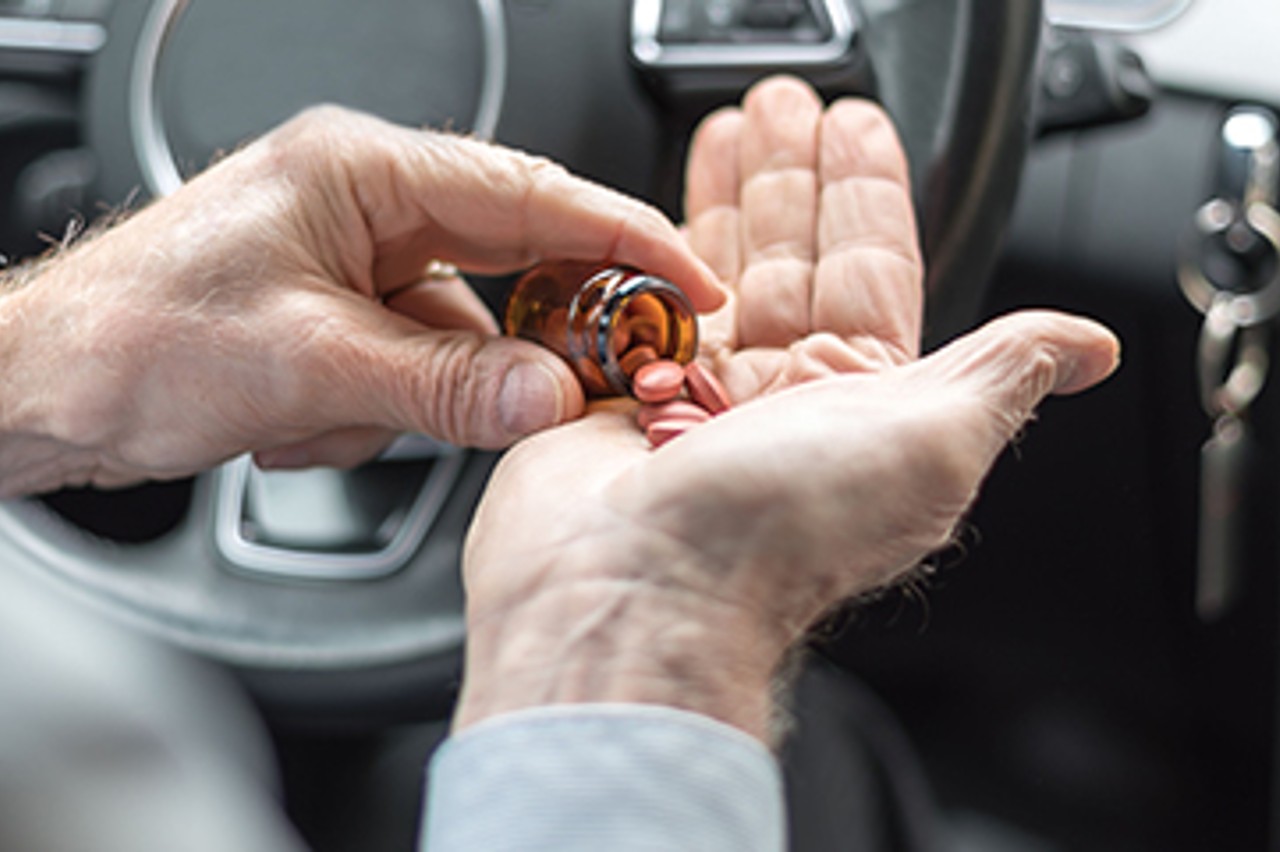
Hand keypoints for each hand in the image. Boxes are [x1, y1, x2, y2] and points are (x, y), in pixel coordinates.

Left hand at [0, 107, 722, 496]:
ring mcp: (353, 264)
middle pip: (507, 263)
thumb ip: (445, 384)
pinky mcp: (340, 318)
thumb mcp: (309, 364)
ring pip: (462, 334)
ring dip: (423, 393)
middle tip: (584, 382)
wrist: (39, 389)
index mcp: (363, 170)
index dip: (625, 239)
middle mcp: (366, 205)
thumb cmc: (129, 338)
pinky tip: (303, 424)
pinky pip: (415, 367)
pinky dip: (382, 411)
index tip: (691, 284)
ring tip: (334, 415)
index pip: (531, 194)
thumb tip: (552, 394)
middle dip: (528, 337)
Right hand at [455, 78, 1119, 740]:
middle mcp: (780, 401)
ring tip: (722, 134)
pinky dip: (641, 259)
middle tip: (781, 109)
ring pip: (713, 277)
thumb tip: (1089, 346)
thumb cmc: (781, 531)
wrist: (636, 590)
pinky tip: (646, 215)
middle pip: (791, 260)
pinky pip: (638, 314)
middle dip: (790, 178)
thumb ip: (1004, 371)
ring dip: (720, 201)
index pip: (874, 271)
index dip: (868, 194)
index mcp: (861, 404)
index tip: (854, 129)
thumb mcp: (933, 437)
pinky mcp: (619, 401)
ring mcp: (697, 401)